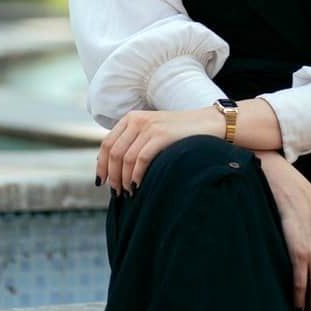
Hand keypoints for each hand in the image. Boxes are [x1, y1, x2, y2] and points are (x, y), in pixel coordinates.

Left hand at [96, 107, 224, 195]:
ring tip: (128, 192)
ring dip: (123, 179)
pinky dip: (136, 175)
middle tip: (116, 192)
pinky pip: (141, 159)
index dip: (101, 165)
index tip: (102, 181)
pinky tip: (138, 186)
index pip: (107, 143)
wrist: (209, 123)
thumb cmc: (182, 133)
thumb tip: (116, 169)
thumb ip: (136, 142)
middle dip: (112, 176)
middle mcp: (137, 120)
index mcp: (131, 118)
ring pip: (126, 158)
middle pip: (113, 153)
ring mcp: (149, 127)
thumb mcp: (154, 132)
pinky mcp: (161, 135)